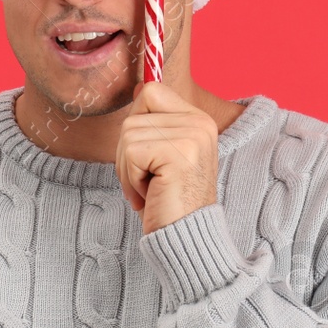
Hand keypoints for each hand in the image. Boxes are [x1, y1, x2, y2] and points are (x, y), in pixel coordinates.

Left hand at [116, 81, 219, 234]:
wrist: (184, 238)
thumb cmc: (168, 200)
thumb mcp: (163, 155)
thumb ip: (155, 123)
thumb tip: (138, 89)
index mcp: (199, 120)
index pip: (151, 92)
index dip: (137, 122)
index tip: (147, 156)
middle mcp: (200, 123)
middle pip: (134, 113)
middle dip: (127, 149)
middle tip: (147, 178)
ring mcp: (192, 136)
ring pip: (128, 133)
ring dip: (128, 168)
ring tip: (151, 188)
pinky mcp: (179, 153)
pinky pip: (131, 153)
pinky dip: (131, 179)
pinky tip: (151, 194)